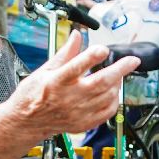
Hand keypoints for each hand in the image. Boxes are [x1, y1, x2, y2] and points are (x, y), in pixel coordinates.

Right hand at [9, 33, 136, 135]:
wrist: (26, 122)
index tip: (103, 48)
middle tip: (132, 61)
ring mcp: (77, 112)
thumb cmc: (33, 95)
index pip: (77, 66)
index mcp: (57, 82)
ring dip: (117, 84)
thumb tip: (76, 35)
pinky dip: (114, 101)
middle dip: (119, 70)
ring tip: (119, 74)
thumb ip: (65, 54)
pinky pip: (106, 113)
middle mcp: (69, 97)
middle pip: (100, 83)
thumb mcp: (44, 70)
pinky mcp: (82, 123)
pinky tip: (113, 92)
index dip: (92, 56)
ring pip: (107, 97)